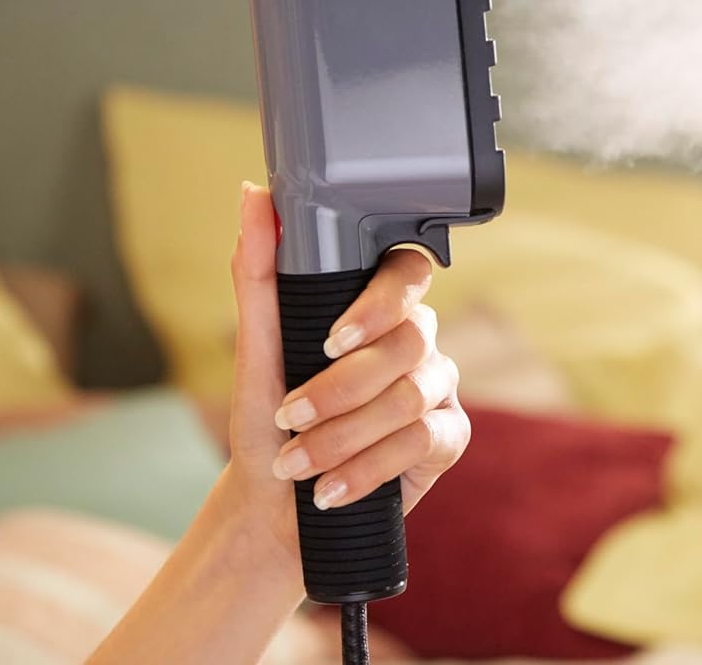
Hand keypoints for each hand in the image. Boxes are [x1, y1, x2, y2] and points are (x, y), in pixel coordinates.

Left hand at [226, 181, 471, 564]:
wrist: (275, 506)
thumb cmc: (268, 422)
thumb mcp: (255, 349)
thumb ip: (259, 271)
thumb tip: (253, 195)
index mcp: (378, 307)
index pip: (408, 273)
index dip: (379, 304)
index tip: (330, 341)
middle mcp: (417, 340)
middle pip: (410, 342)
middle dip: (342, 389)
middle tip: (289, 416)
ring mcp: (438, 388)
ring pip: (412, 396)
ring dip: (344, 436)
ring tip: (297, 463)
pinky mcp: (448, 437)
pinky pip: (423, 440)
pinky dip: (368, 468)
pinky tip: (331, 488)